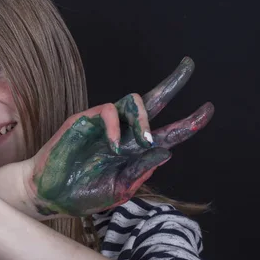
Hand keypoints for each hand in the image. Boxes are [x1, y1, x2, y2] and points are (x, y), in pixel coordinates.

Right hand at [26, 57, 213, 216]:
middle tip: (189, 65)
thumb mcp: (120, 188)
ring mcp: (106, 125)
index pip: (168, 132)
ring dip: (145, 119)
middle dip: (173, 84)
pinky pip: (108, 110)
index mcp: (137, 151)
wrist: (51, 194)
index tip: (207, 109)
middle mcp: (125, 133)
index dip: (189, 122)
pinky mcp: (86, 119)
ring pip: (133, 101)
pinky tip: (115, 146)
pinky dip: (116, 126)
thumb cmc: (84, 193)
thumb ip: (141, 170)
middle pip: (153, 102)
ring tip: (144, 140)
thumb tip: (167, 150)